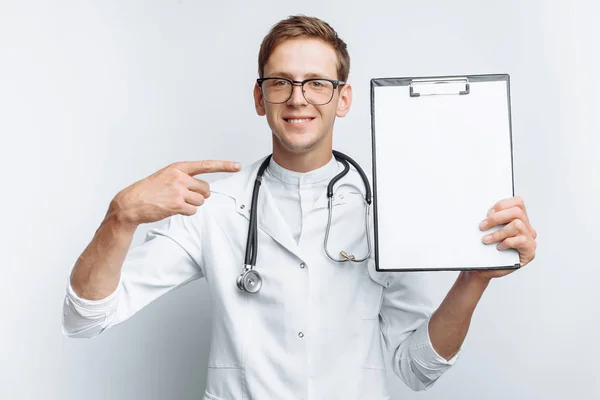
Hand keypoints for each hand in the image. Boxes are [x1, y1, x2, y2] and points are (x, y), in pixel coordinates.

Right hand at [110, 160, 240, 225]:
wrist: (131, 203)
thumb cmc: (149, 190)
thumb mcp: (166, 176)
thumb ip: (184, 178)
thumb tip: (204, 190)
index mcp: (178, 168)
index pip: (206, 165)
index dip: (224, 166)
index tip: (237, 166)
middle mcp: (180, 177)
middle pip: (205, 189)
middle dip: (199, 195)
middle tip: (184, 197)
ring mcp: (178, 191)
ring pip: (200, 201)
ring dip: (192, 205)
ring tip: (175, 202)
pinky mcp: (176, 204)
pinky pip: (193, 211)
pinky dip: (186, 212)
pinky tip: (173, 209)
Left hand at [470, 196, 536, 279]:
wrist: (484, 269)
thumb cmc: (486, 249)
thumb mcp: (487, 231)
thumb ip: (491, 219)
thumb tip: (484, 212)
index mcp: (519, 219)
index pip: (518, 202)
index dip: (502, 205)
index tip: (488, 213)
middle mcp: (527, 228)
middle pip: (517, 212)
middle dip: (497, 218)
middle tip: (483, 226)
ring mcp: (530, 240)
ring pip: (518, 225)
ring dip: (499, 232)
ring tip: (487, 240)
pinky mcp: (529, 252)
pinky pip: (520, 240)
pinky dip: (507, 243)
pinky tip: (499, 247)